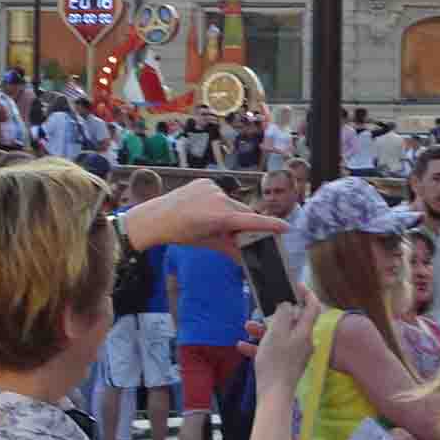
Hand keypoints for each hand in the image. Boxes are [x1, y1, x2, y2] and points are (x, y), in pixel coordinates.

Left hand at [126, 179, 287, 252]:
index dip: (271, 225)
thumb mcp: (207, 243)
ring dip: (228, 212)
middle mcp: (219, 199)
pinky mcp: (206, 181)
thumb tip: (245, 257)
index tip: (285, 228)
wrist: (155, 218)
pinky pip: (220, 193)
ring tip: (209, 220)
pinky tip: (203, 207)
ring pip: (231, 203)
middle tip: (234, 233)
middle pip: (242, 212)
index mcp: (220, 218)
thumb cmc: (180, 233)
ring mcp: (212, 188)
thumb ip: (230, 248)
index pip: (252, 221)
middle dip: (242, 223)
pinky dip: (217, 201)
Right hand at [247, 294, 320, 393]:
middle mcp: (303, 342)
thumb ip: (283, 314)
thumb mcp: (277, 332)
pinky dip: (260, 346)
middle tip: (260, 311)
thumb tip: (287, 304)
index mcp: (305, 332)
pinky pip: (273, 350)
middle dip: (275, 315)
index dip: (307, 294)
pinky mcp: (285, 365)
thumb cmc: (276, 362)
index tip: (297, 285)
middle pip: (293, 322)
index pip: (312, 307)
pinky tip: (242, 346)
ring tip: (246, 327)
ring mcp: (295, 354)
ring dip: (263, 330)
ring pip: (280, 336)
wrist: (274, 395)